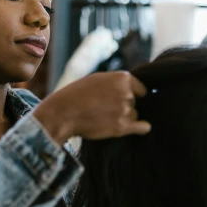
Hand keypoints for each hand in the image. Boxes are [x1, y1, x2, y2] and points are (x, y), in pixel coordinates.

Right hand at [34, 71, 151, 144]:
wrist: (63, 113)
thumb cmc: (76, 95)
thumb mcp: (97, 79)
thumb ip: (116, 83)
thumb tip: (133, 91)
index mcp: (122, 78)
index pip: (140, 89)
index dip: (132, 94)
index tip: (121, 99)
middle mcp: (127, 93)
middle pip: (134, 103)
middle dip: (123, 106)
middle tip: (105, 109)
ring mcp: (125, 110)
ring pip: (134, 116)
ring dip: (124, 118)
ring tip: (104, 118)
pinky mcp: (122, 127)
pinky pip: (143, 128)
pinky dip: (141, 128)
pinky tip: (138, 128)